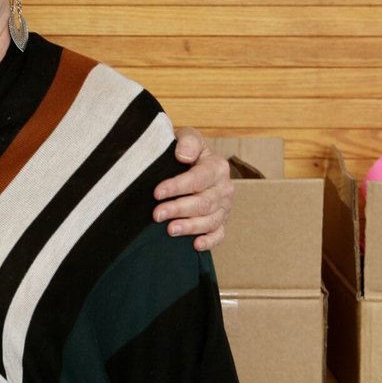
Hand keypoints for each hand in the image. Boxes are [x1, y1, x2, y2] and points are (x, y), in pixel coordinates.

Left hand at [154, 127, 233, 250]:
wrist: (190, 164)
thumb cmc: (185, 151)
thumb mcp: (187, 137)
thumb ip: (188, 141)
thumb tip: (184, 156)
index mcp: (217, 167)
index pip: (198, 178)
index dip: (177, 186)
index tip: (157, 192)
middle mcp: (224, 188)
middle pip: (203, 202)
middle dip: (178, 209)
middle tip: (157, 214)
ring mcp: (224, 207)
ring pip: (210, 220)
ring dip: (190, 226)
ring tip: (170, 230)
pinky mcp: (221, 222)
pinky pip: (219, 234)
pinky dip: (209, 241)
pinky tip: (196, 245)